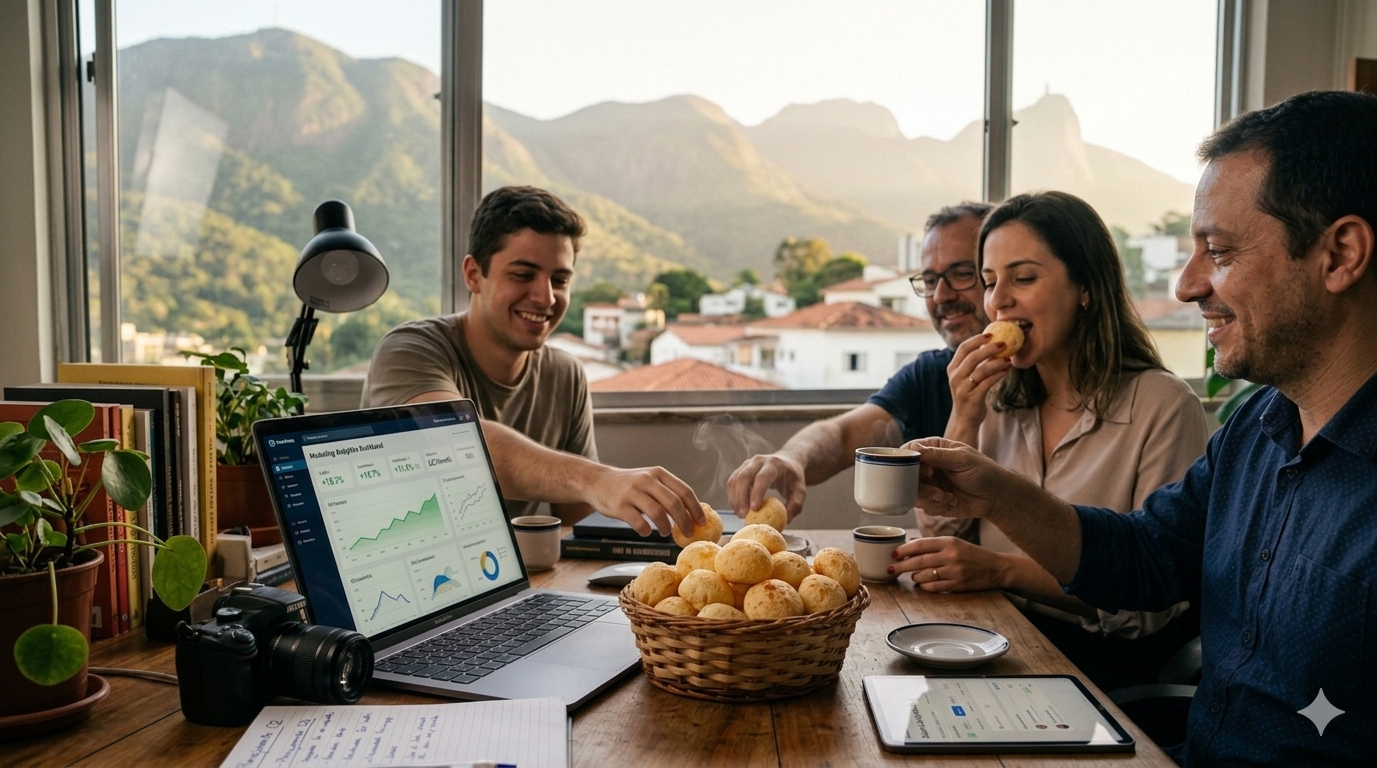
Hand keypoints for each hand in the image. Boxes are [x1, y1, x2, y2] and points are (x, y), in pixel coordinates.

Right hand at [585, 465, 704, 536]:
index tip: (702, 522)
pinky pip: (639, 523)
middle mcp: (646, 480)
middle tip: (688, 533)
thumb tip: (691, 513)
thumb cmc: (628, 485)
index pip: (684, 490)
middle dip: (685, 521)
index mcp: (658, 473)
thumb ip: (667, 491)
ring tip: (666, 533)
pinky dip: (646, 531)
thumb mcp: (649, 479)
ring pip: (658, 513)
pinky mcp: (619, 506)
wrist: (597, 481)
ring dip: (666, 527)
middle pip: (674, 503)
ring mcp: (632, 492)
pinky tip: (647, 532)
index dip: (695, 508)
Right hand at [726, 453, 806, 519]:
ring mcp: (748, 464)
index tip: (754, 510)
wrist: (787, 462)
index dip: (756, 493)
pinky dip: (732, 496)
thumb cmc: (793, 479)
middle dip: (741, 497)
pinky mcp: (741, 469)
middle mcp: (759, 461)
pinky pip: (732, 482)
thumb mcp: (800, 491)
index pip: (762, 477)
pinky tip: (737, 508)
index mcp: (775, 464)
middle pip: (744, 477)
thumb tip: (786, 520)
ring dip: (735, 498)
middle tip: (743, 515)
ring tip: (740, 515)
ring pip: (735, 480)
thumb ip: (795, 505)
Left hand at [890, 536, 1011, 592]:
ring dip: (915, 577)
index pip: (921, 544)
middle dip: (901, 565)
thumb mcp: (955, 543)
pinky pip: (935, 587)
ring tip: (912, 576)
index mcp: (949, 542)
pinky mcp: (958, 585)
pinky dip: (925, 586)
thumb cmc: (973, 555)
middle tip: (890, 569)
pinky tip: (923, 584)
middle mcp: (951, 555)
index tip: (894, 554)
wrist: (997, 568)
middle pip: (919, 561)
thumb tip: (910, 544)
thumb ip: (934, 544)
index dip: (904, 550)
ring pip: (925, 575)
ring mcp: (955, 571)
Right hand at [902, 437, 1019, 519]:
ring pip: (912, 492)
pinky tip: (952, 501)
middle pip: (905, 475)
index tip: (927, 471)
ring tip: (946, 497)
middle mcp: (927, 466)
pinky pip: (923, 506)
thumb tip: (915, 449)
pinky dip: (937, 505)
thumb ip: (938, 455)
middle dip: (919, 485)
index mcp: (933, 449)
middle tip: (935, 489)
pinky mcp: (932, 501)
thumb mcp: (962, 459)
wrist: (996, 497)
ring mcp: (929, 484)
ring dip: (928, 497)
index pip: (909, 451)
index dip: (910, 462)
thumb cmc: (984, 471)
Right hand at [945, 333, 1012, 435]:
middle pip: (972, 357)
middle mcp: (955, 377)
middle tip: (1004, 343)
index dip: (977, 339)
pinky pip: (988, 383)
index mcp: (952, 368)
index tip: (991, 333)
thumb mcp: (967, 377)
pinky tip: (1007, 370)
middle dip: (989, 348)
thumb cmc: (969, 394)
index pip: (963, 348)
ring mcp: (962, 388)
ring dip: (997, 362)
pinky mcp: (972, 398)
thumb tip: (992, 344)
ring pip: (981, 370)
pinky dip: (999, 375)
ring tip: (1009, 359)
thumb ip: (975, 363)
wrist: (965, 419)